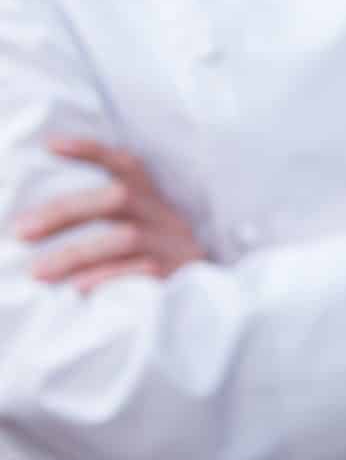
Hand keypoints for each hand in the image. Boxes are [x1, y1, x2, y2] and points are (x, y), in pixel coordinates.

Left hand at [15, 139, 210, 292]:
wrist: (210, 315)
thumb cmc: (157, 274)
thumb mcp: (139, 243)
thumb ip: (104, 229)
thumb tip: (36, 227)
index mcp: (155, 206)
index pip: (128, 166)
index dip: (92, 152)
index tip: (50, 145)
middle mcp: (169, 221)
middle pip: (119, 199)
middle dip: (65, 212)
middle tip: (20, 231)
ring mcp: (177, 250)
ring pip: (126, 238)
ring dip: (75, 253)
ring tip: (36, 272)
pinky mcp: (181, 279)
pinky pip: (140, 275)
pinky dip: (104, 279)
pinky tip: (76, 291)